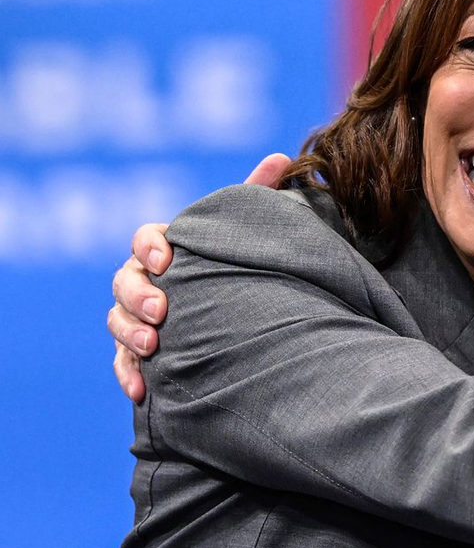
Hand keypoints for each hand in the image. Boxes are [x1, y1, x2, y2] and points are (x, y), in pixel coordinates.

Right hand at [110, 153, 291, 401]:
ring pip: (118, 321)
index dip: (151, 246)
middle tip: (162, 311)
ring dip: (130, 334)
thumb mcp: (251, 229)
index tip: (168, 259)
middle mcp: (146, 279)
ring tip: (154, 347)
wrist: (243, 313)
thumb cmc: (241, 262)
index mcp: (168, 246)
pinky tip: (142, 389)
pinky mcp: (140, 352)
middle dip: (138, 295)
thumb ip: (259, 194)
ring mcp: (139, 315)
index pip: (146, 238)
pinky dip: (129, 374)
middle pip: (124, 281)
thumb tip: (282, 157)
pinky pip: (123, 363)